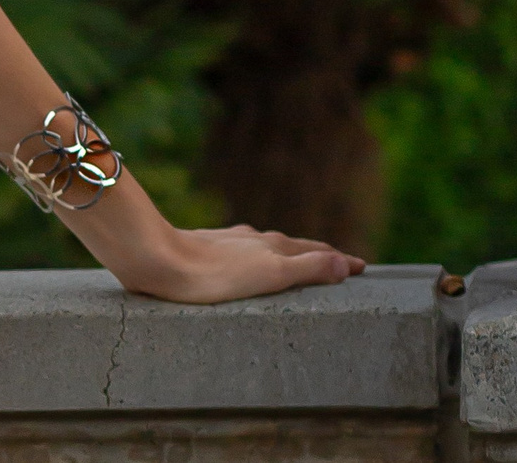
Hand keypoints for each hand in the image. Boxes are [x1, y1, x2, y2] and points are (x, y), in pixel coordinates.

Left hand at [108, 222, 366, 304]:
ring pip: (266, 247)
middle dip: (316, 255)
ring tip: (297, 263)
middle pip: (292, 246)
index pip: (314, 252)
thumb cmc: (212, 274)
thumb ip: (306, 268)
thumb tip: (343, 264)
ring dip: (287, 255)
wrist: (156, 260)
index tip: (359, 266)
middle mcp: (251, 240)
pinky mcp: (204, 250)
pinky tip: (243, 263)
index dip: (338, 260)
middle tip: (337, 264)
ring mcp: (227, 244)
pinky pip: (242, 254)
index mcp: (270, 246)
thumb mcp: (268, 275)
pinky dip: (258, 258)